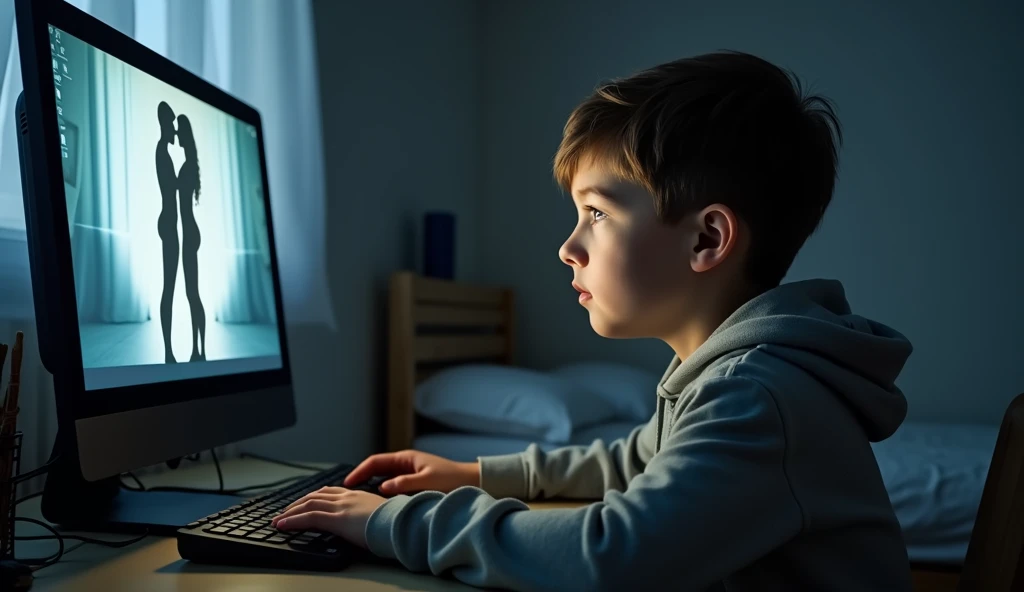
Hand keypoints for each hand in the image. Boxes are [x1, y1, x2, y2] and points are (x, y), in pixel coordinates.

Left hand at [270, 487, 386, 549]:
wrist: (402, 523)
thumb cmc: (397, 522)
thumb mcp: (382, 514)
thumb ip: (371, 514)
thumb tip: (370, 522)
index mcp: (358, 495)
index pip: (330, 492)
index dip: (314, 497)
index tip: (304, 502)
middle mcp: (347, 497)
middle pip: (315, 496)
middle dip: (297, 503)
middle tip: (285, 511)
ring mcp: (341, 507)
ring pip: (308, 505)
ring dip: (290, 512)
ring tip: (278, 520)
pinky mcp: (336, 519)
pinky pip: (308, 518)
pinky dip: (292, 521)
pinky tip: (282, 525)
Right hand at [343, 450, 479, 495]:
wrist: (472, 482)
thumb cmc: (453, 479)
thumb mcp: (428, 481)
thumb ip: (404, 484)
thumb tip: (382, 487)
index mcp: (406, 458)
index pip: (374, 462)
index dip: (359, 471)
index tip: (347, 483)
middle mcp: (405, 464)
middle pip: (375, 470)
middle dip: (360, 480)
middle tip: (347, 494)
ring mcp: (408, 474)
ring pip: (382, 480)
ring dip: (371, 488)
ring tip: (358, 501)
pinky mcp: (413, 484)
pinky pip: (392, 488)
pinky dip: (382, 495)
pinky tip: (378, 506)